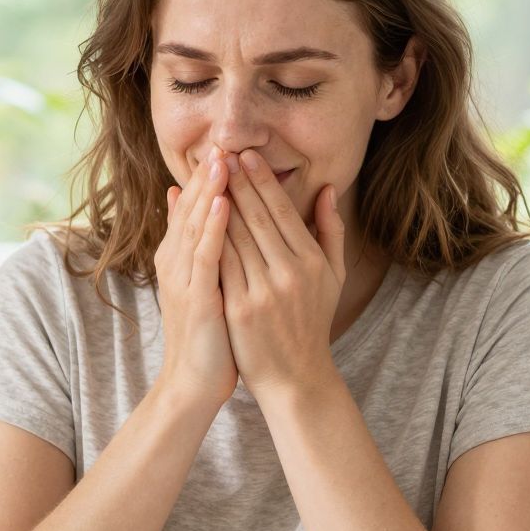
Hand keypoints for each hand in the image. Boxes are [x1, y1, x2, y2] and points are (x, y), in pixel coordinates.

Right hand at [153, 152, 237, 411]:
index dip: (205, 179)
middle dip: (206, 176)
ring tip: (220, 160)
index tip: (222, 148)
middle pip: (190, 210)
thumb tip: (187, 208)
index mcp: (180, 258)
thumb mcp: (201, 284)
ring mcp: (183, 279)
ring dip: (207, 191)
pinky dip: (211, 226)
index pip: (191, 209)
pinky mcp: (195, 296)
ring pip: (194, 225)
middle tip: (220, 142)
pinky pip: (204, 254)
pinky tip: (221, 203)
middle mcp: (176, 263)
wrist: (194, 381)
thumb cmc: (208, 334)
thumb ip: (197, 247)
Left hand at [218, 147, 345, 402]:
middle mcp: (290, 272)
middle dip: (236, 182)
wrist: (295, 377)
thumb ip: (331, 232)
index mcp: (313, 261)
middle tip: (220, 153)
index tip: (246, 156)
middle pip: (257, 217)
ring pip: (235, 236)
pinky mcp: (240, 308)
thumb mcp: (333, 278)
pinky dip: (209, 238)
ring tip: (205, 176)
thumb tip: (329, 189)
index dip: (263, 181)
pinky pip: (220, 265)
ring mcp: (264, 290)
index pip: (283, 211)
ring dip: (218, 202)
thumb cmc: (312, 323)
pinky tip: (196, 217)